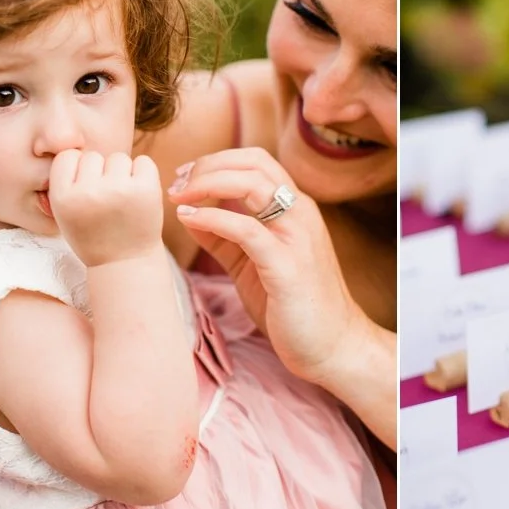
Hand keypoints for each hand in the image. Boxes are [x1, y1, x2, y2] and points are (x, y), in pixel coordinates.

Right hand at [49, 149, 162, 267]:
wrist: (125, 262)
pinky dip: (143, 173)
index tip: (84, 188)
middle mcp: (89, 192)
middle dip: (99, 172)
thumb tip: (74, 142)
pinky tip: (138, 194)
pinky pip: (143, 161)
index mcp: (63, 198)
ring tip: (121, 199)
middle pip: (93, 156)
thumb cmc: (93, 235)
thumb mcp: (64, 213)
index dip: (77, 169)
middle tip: (105, 200)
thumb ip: (65, 181)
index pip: (68, 156)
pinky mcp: (147, 190)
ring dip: (121, 172)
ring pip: (118, 157)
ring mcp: (119, 190)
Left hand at [168, 147, 367, 384]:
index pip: (256, 162)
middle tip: (176, 184)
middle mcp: (300, 213)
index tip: (184, 178)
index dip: (216, 161)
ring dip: (207, 183)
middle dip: (207, 165)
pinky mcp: (287, 266)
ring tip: (179, 197)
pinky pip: (246, 230)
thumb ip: (225, 238)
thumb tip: (189, 214)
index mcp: (295, 210)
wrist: (333, 347)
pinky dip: (212, 218)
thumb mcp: (252, 264)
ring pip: (252, 184)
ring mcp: (297, 237)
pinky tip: (189, 220)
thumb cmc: (292, 307)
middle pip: (253, 163)